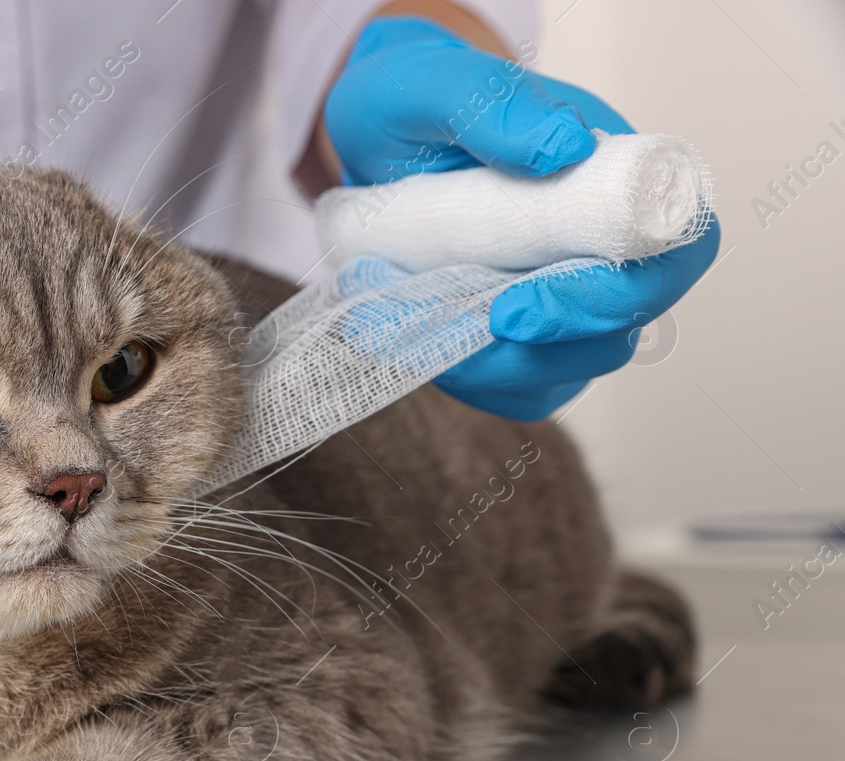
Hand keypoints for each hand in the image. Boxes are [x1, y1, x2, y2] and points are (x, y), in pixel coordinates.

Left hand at [324, 16, 719, 419]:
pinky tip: (409, 337)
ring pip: (572, 368)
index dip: (624, 289)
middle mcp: (603, 247)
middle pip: (627, 324)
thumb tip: (565, 148)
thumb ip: (498, 105)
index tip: (526, 302)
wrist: (369, 145)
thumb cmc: (416, 106)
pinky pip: (520, 388)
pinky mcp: (520, 344)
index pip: (675, 247)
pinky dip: (469, 378)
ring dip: (497, 365)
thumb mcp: (437, 89)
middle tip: (481, 326)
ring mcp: (563, 300)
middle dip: (556, 340)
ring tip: (411, 319)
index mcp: (616, 178)